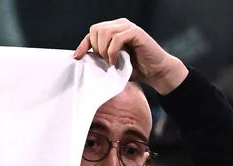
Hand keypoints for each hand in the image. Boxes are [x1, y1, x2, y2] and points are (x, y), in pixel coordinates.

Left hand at [74, 18, 188, 94]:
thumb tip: (80, 59)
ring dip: (103, 50)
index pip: (92, 33)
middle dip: (95, 47)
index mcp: (114, 30)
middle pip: (96, 29)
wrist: (155, 72)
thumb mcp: (111, 63)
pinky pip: (117, 38)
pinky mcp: (136, 32)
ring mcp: (128, 27)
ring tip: (109, 62)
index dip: (83, 45)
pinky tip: (115, 62)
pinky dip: (112, 52)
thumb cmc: (135, 69)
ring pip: (105, 32)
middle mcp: (120, 25)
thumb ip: (99, 57)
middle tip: (103, 62)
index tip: (77, 58)